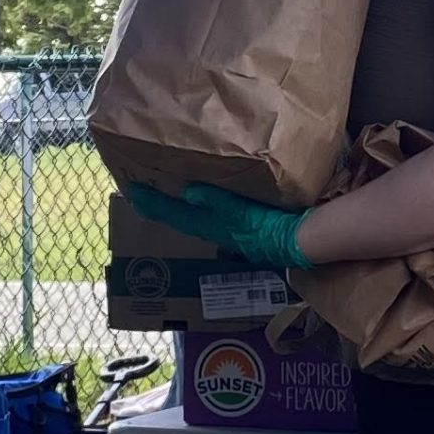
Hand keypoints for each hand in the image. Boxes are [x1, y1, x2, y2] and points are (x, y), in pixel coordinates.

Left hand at [125, 182, 312, 270]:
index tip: (131, 192)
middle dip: (161, 206)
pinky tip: (206, 196)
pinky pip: (215, 213)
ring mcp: (232, 230)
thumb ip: (219, 201)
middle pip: (181, 218)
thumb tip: (189, 192)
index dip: (153, 205)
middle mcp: (218, 231)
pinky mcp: (247, 226)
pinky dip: (203, 204)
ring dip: (179, 206)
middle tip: (142, 192)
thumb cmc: (274, 226)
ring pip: (196, 217)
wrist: (303, 241)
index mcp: (213, 227)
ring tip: (167, 191)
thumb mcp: (244, 212)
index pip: (175, 215)